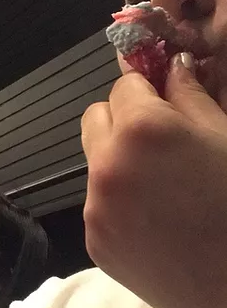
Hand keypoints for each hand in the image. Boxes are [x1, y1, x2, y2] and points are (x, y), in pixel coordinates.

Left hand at [82, 53, 226, 307]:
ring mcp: (93, 206)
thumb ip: (189, 96)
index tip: (162, 101)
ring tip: (157, 185)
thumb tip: (170, 68)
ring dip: (116, 159)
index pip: (123, 85)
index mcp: (140, 130)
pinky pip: (95, 200)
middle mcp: (105, 164)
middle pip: (95, 117)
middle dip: (121, 118)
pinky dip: (115, 199)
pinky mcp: (92, 239)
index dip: (146, 90)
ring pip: (93, 160)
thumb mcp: (225, 137)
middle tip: (156, 141)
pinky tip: (150, 219)